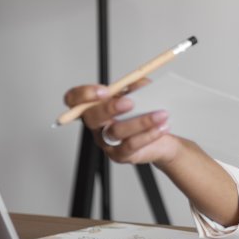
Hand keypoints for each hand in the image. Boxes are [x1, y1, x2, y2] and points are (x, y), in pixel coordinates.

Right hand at [62, 79, 179, 165]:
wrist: (163, 135)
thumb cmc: (146, 112)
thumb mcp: (142, 92)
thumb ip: (137, 84)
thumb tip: (136, 84)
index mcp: (97, 105)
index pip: (75, 99)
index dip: (83, 94)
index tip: (104, 91)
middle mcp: (98, 124)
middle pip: (91, 117)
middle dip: (109, 108)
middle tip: (130, 102)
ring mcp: (106, 141)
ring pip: (115, 131)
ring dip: (141, 121)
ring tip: (161, 114)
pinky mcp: (119, 155)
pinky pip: (131, 145)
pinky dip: (149, 134)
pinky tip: (162, 127)